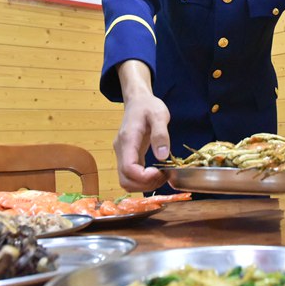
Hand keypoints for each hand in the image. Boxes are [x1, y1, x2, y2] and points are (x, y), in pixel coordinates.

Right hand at [114, 60, 169, 190]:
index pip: (129, 168)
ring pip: (126, 181)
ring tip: (161, 176)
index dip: (144, 177)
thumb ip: (161, 134)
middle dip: (144, 184)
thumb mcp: (159, 114)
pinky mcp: (127, 156)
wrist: (137, 100)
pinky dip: (142, 180)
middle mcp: (121, 150)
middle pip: (125, 179)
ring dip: (143, 185)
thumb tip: (162, 156)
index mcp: (128, 139)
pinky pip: (130, 175)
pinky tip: (156, 174)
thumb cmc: (148, 106)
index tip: (160, 173)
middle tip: (163, 177)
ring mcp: (122, 154)